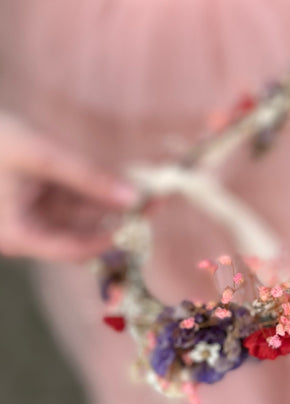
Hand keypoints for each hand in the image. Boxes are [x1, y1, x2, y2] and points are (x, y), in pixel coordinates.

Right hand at [0, 112, 138, 260]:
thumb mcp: (40, 154)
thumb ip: (87, 177)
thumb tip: (133, 197)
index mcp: (18, 235)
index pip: (76, 249)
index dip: (113, 238)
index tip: (145, 220)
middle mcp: (25, 232)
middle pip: (81, 233)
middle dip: (119, 217)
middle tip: (157, 199)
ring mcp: (29, 215)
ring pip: (79, 216)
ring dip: (111, 203)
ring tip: (149, 188)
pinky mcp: (32, 198)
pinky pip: (69, 200)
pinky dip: (94, 191)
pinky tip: (121, 180)